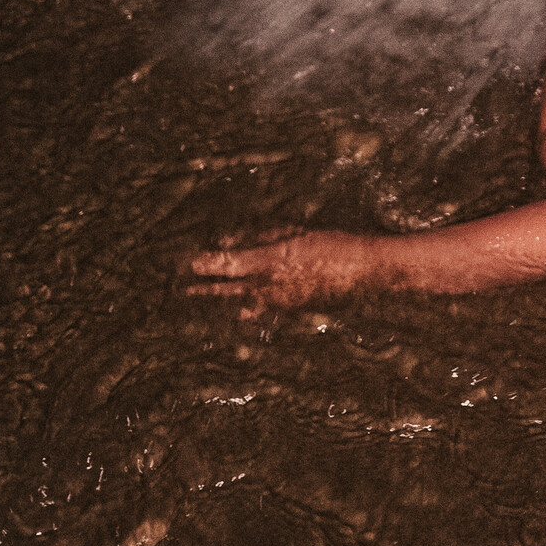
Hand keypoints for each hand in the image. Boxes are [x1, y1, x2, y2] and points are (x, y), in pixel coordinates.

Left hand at [188, 228, 390, 315]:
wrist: (362, 273)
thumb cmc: (332, 245)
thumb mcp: (294, 234)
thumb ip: (262, 238)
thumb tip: (235, 242)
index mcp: (268, 264)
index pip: (228, 265)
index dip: (206, 264)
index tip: (187, 264)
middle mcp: (269, 287)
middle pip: (229, 289)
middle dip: (205, 289)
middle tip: (183, 291)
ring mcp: (279, 302)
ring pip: (242, 302)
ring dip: (223, 300)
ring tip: (202, 302)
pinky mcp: (291, 310)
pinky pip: (262, 310)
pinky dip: (248, 309)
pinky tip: (241, 311)